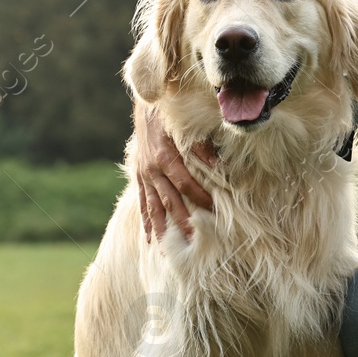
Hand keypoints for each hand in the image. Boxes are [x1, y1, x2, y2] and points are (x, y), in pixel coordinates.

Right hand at [134, 104, 216, 241]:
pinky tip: (149, 238)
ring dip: (161, 229)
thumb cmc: (172, 115)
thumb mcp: (186, 126)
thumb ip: (202, 147)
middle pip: (169, 200)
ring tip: (167, 250)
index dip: (199, 197)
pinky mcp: (138, 177)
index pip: (185, 183)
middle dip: (181, 221)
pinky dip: (146, 220)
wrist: (146, 106)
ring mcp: (144, 175)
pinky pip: (142, 202)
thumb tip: (218, 166)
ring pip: (153, 207)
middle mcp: (152, 169)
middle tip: (193, 241)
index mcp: (165, 156)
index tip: (213, 210)